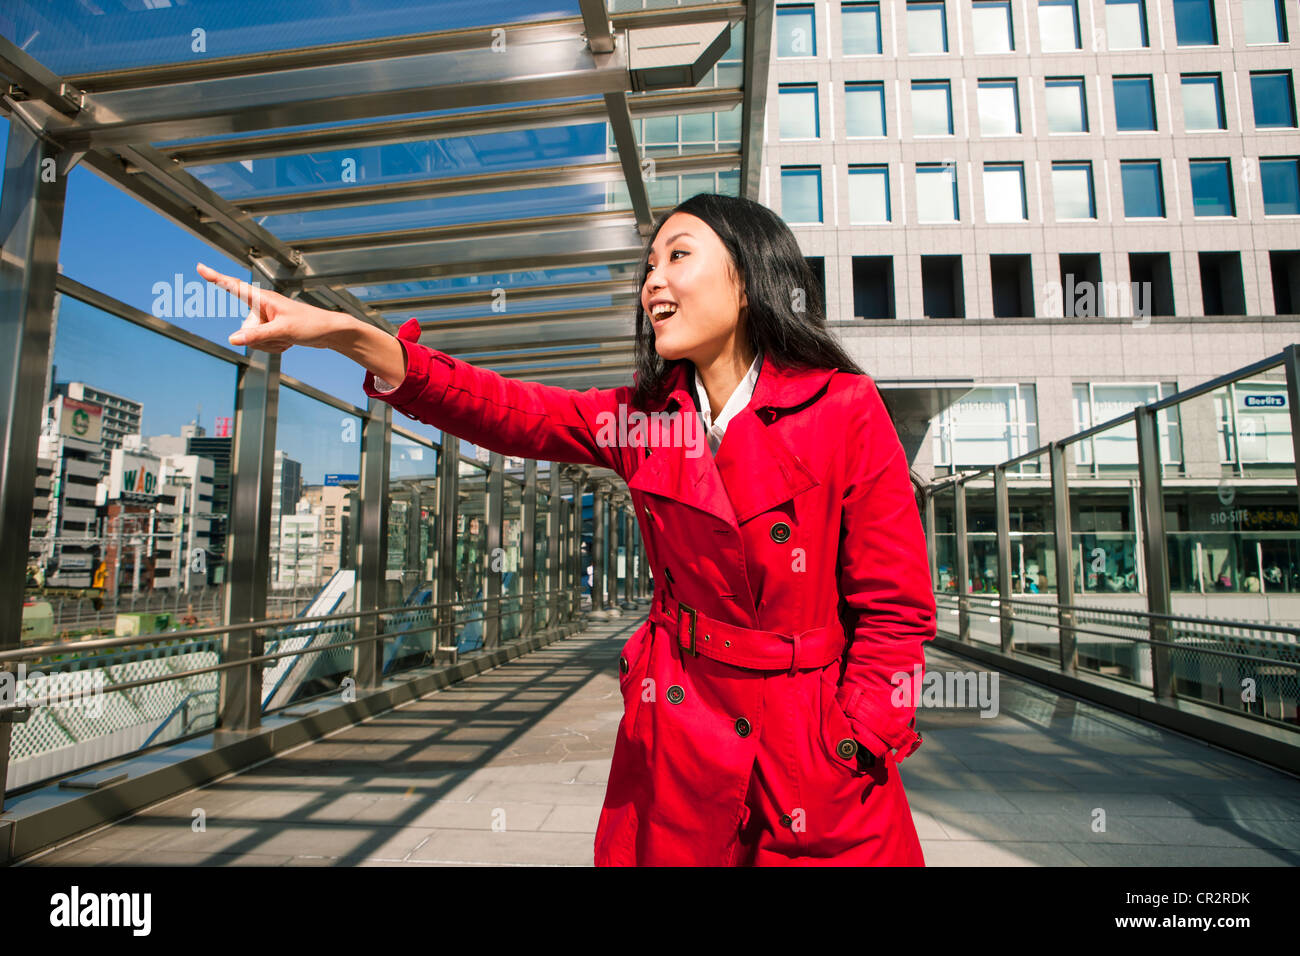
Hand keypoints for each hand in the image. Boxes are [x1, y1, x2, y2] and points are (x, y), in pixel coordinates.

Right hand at [196, 262, 350, 352]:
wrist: (329, 333)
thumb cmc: (311, 325)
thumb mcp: (283, 331)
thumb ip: (257, 336)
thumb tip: (232, 340)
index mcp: (263, 299)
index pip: (234, 287)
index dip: (216, 277)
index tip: (200, 267)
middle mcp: (261, 308)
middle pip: (245, 330)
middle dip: (262, 339)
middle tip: (285, 334)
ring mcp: (265, 321)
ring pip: (253, 341)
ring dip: (271, 344)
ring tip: (289, 337)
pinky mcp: (270, 331)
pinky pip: (263, 346)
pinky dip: (276, 347)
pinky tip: (289, 341)